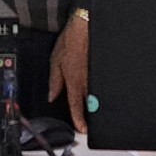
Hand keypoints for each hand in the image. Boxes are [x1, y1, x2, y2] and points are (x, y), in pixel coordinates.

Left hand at [48, 15, 90, 135]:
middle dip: (90, 115)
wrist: (86, 27)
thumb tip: (52, 96)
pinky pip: (102, 85)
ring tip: (95, 110)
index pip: (75, 105)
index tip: (82, 129)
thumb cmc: (70, 41)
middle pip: (89, 104)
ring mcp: (96, 76)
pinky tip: (101, 93)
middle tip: (89, 124)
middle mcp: (86, 81)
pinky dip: (102, 91)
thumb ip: (54, 81)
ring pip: (97, 96)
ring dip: (96, 104)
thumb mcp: (55, 61)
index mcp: (73, 80)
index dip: (79, 119)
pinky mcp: (103, 70)